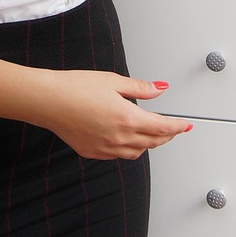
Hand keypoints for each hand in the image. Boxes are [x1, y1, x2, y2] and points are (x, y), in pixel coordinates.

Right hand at [33, 70, 191, 159]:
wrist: (48, 100)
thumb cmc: (75, 87)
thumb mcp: (112, 80)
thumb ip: (139, 88)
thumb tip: (159, 89)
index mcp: (127, 118)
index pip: (162, 127)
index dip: (178, 126)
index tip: (186, 125)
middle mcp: (119, 137)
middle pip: (153, 142)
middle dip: (167, 135)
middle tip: (173, 128)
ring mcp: (106, 148)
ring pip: (137, 152)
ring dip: (149, 144)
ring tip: (152, 134)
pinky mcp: (93, 152)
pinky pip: (119, 155)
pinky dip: (129, 149)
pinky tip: (127, 139)